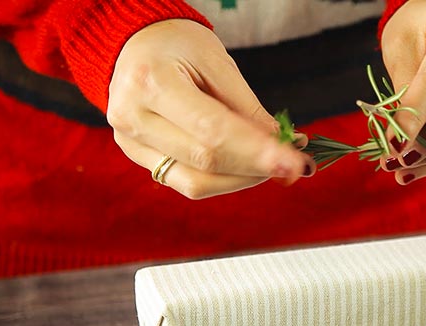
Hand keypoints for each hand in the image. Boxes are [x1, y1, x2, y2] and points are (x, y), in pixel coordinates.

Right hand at [107, 19, 313, 198]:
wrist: (135, 43)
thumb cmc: (178, 44)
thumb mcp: (217, 63)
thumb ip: (247, 108)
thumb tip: (283, 145)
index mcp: (151, 82)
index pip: (212, 129)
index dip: (257, 151)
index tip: (295, 162)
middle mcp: (132, 117)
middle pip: (205, 161)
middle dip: (257, 167)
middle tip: (294, 165)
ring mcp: (130, 142)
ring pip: (195, 182)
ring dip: (242, 179)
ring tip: (272, 164)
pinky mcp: (136, 155)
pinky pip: (185, 181)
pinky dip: (222, 178)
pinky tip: (245, 166)